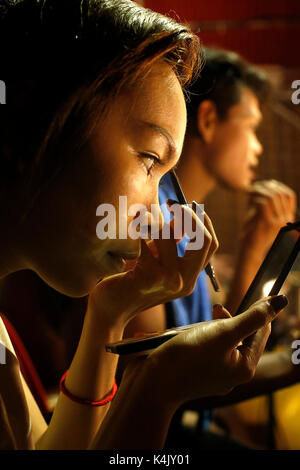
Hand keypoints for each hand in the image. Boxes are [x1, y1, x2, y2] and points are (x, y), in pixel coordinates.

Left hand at [87, 206, 217, 327]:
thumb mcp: (156, 260)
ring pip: (169, 236)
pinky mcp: (149, 278)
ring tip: (139, 219)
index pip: (210, 244)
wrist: (110, 309)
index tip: (185, 205)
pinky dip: (136, 231)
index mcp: (189, 277)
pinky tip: (127, 233)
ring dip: (153, 221)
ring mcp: (169, 281)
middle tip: (169, 205)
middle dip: (188, 216)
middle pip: (202, 240)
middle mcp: (185, 282)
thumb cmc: (131, 280)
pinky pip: (146, 241)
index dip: (201, 220)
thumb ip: (171, 243)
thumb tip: (180, 215)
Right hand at [142, 295, 287, 403]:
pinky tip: (186, 335)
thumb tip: (280, 301)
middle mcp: (231, 373)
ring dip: (210, 327)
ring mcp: (212, 374)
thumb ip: (251, 317)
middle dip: (228, 319)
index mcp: (244, 367)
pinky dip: (197, 337)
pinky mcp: (195, 372)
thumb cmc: (188, 358)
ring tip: (196, 325)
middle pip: (239, 336)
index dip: (258, 311)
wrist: (151, 384)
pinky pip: (203, 348)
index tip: (254, 293)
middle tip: (216, 311)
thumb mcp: (223, 332)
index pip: (261, 332)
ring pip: (219, 340)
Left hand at [242, 180, 295, 256]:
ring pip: (271, 197)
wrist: (250, 250)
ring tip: (251, 191)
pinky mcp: (266, 224)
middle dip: (267, 186)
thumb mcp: (262, 215)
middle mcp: (285, 220)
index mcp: (288, 218)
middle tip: (256, 186)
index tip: (267, 183)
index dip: (279, 186)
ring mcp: (276, 222)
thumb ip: (263, 201)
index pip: (289, 195)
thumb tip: (261, 184)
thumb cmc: (253, 232)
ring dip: (260, 191)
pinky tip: (249, 200)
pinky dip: (255, 198)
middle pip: (279, 194)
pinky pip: (262, 203)